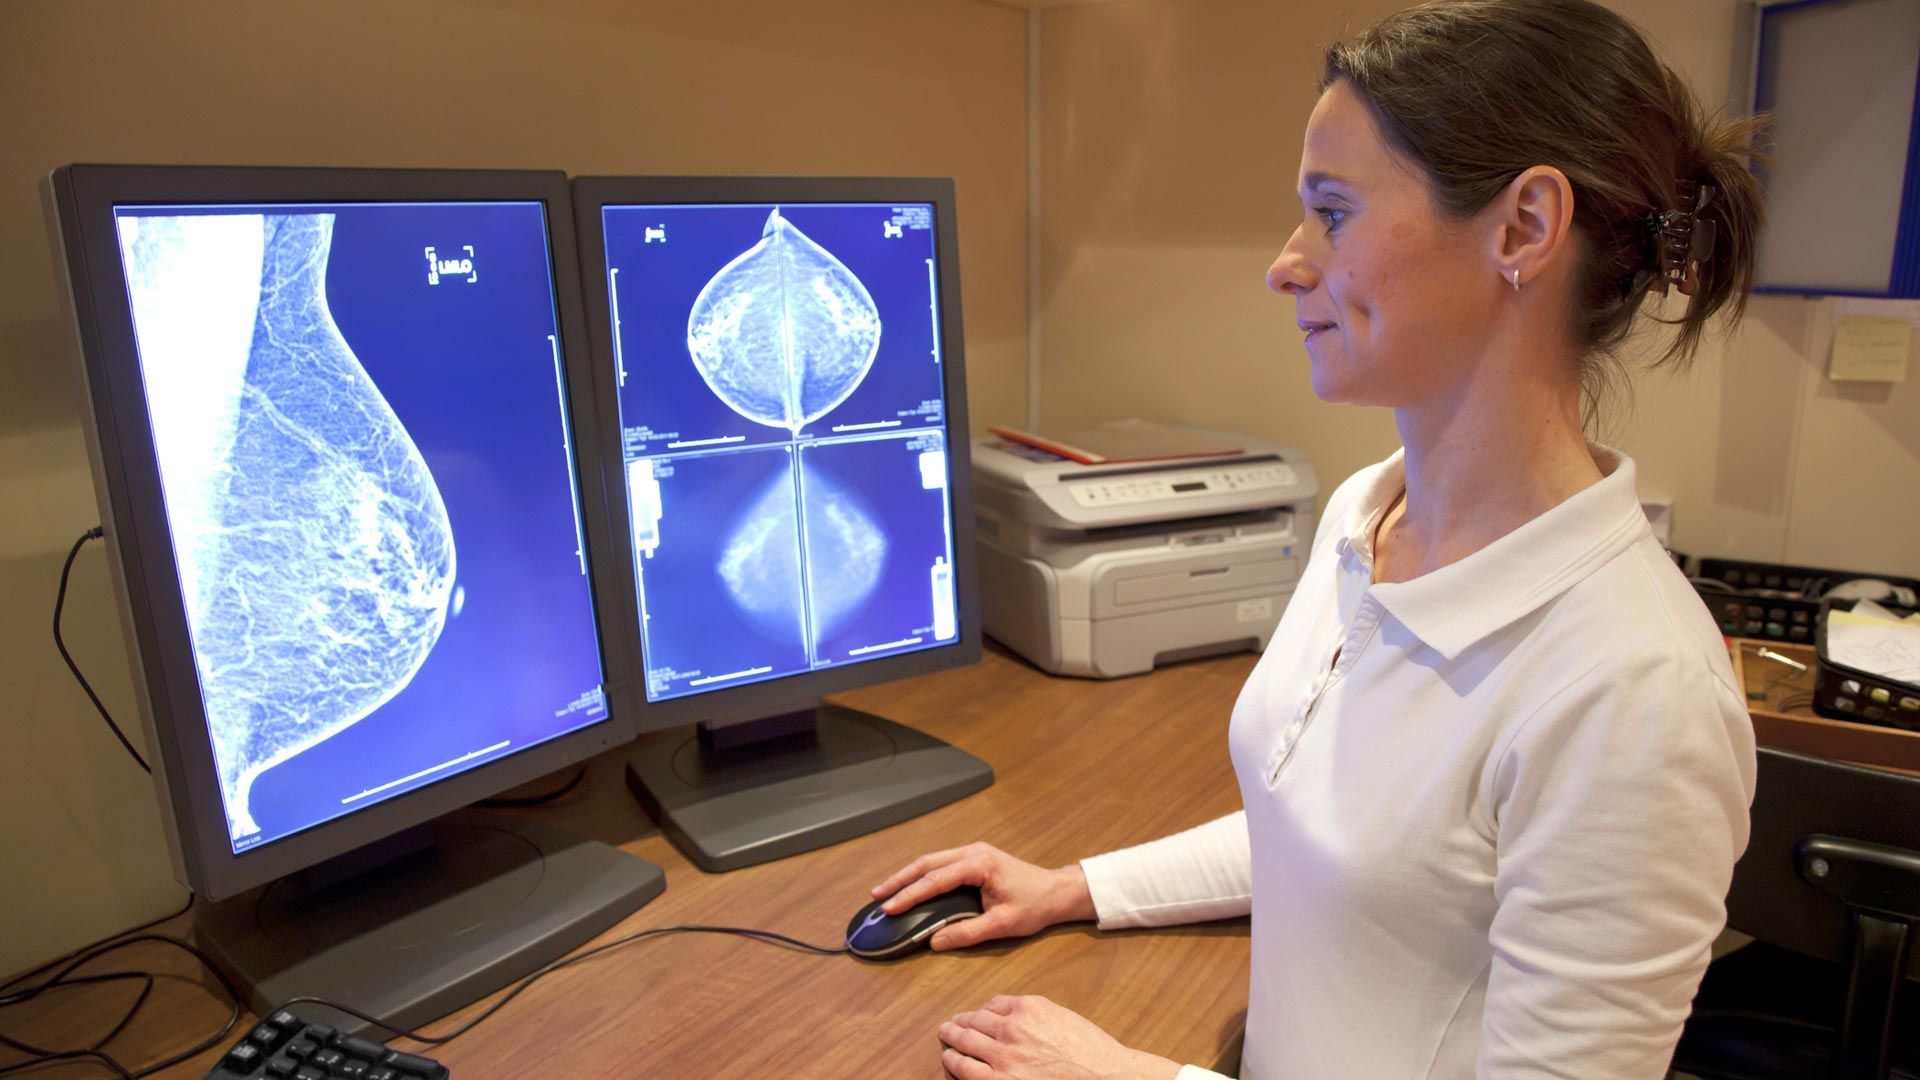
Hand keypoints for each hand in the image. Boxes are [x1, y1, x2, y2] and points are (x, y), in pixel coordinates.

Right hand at [871, 842, 1094, 950]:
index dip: (910, 894)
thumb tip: (934, 942)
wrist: (1057, 891)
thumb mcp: (1002, 925)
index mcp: (980, 865)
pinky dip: (922, 875)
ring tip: (885, 891)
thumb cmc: (1034, 905)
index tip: (889, 907)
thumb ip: (967, 933)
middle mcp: (973, 852)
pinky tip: (910, 886)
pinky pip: (941, 864)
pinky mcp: (974, 859)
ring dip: (908, 875)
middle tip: (876, 896)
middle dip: (899, 879)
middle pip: (927, 863)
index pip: (936, 879)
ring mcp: (973, 853)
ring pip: (931, 861)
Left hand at [938, 995, 1180, 1078]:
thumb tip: (1011, 1017)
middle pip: (974, 1020)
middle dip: (960, 1022)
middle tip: (950, 1024)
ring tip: (946, 1038)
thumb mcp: (1062, 1018)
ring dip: (951, 1039)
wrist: (1105, 1077)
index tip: (978, 1015)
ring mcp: (1003, 1056)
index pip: (994, 1004)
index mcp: (1029, 1007)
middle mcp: (1012, 1028)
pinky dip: (953, 1063)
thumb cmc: (1090, 1053)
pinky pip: (966, 1070)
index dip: (983, 1011)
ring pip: (965, 1042)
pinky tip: (949, 1061)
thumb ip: (1035, 1015)